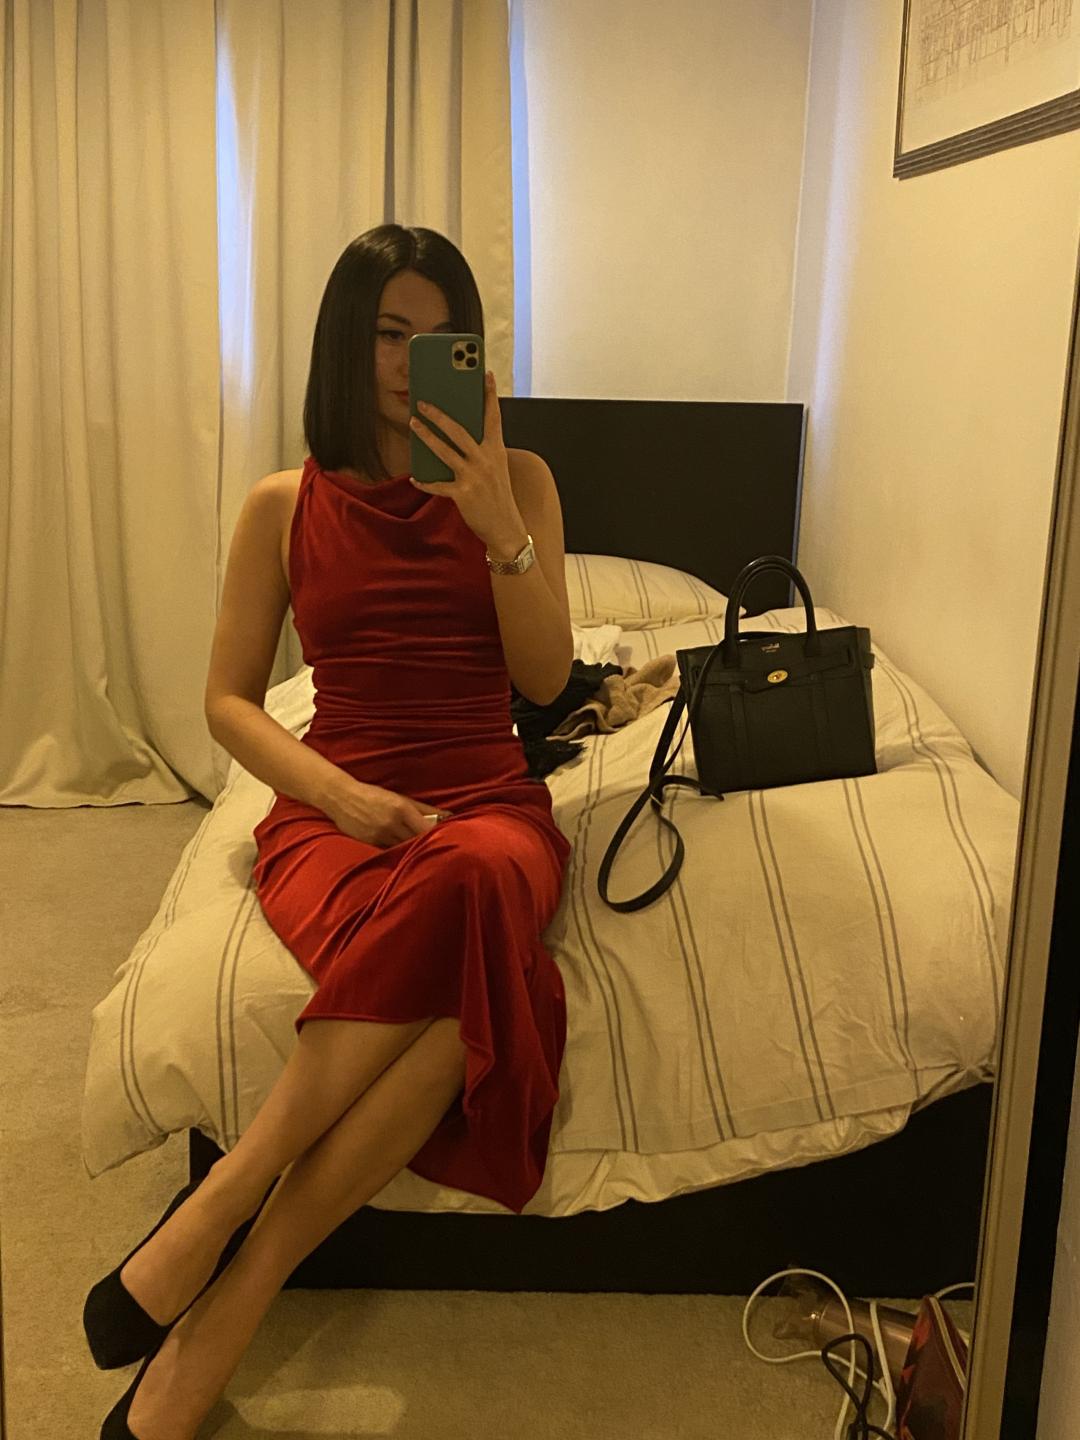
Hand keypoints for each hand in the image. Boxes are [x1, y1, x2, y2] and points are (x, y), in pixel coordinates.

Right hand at [325, 778, 450, 847]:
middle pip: (415, 841)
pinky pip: (388, 851)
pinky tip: (402, 853)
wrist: (342, 797)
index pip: (425, 829)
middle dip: (425, 845)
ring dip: (411, 851)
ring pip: (402, 849)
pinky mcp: (369, 843)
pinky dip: (396, 852)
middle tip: (437, 850)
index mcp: (401, 809)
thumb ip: (422, 808)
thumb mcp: (399, 797)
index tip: (445, 839)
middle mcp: (391, 823)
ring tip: (420, 853)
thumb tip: (445, 816)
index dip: (436, 836)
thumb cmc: (374, 795)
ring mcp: (379, 835)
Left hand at [407, 370, 525, 550]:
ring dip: (426, 436)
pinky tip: (415, 477)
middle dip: (439, 414)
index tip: (486, 374)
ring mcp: (474, 476)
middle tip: (423, 402)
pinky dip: (425, 482)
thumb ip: (480, 452)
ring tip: (413, 423)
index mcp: (496, 451)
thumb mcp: (495, 469)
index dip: (490, 395)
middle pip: (459, 430)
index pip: (494, 417)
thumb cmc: (498, 496)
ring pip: (445, 451)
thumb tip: (454, 436)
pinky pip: (438, 484)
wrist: (506, 528)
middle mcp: (486, 460)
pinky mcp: (463, 493)